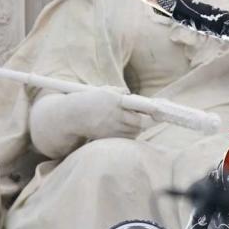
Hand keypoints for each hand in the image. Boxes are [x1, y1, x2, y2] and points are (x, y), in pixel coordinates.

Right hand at [30, 91, 147, 157]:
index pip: (137, 106)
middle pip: (138, 122)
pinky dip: (129, 134)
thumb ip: (118, 91)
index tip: (156, 109)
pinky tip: (125, 129)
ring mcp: (111, 128)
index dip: (149, 108)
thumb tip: (129, 94)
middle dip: (144, 120)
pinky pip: (125, 138)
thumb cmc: (89, 101)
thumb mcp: (103, 91)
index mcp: (114, 101)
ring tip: (133, 122)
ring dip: (136, 128)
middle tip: (146, 117)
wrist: (72, 116)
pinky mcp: (108, 137)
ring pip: (133, 131)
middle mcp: (114, 115)